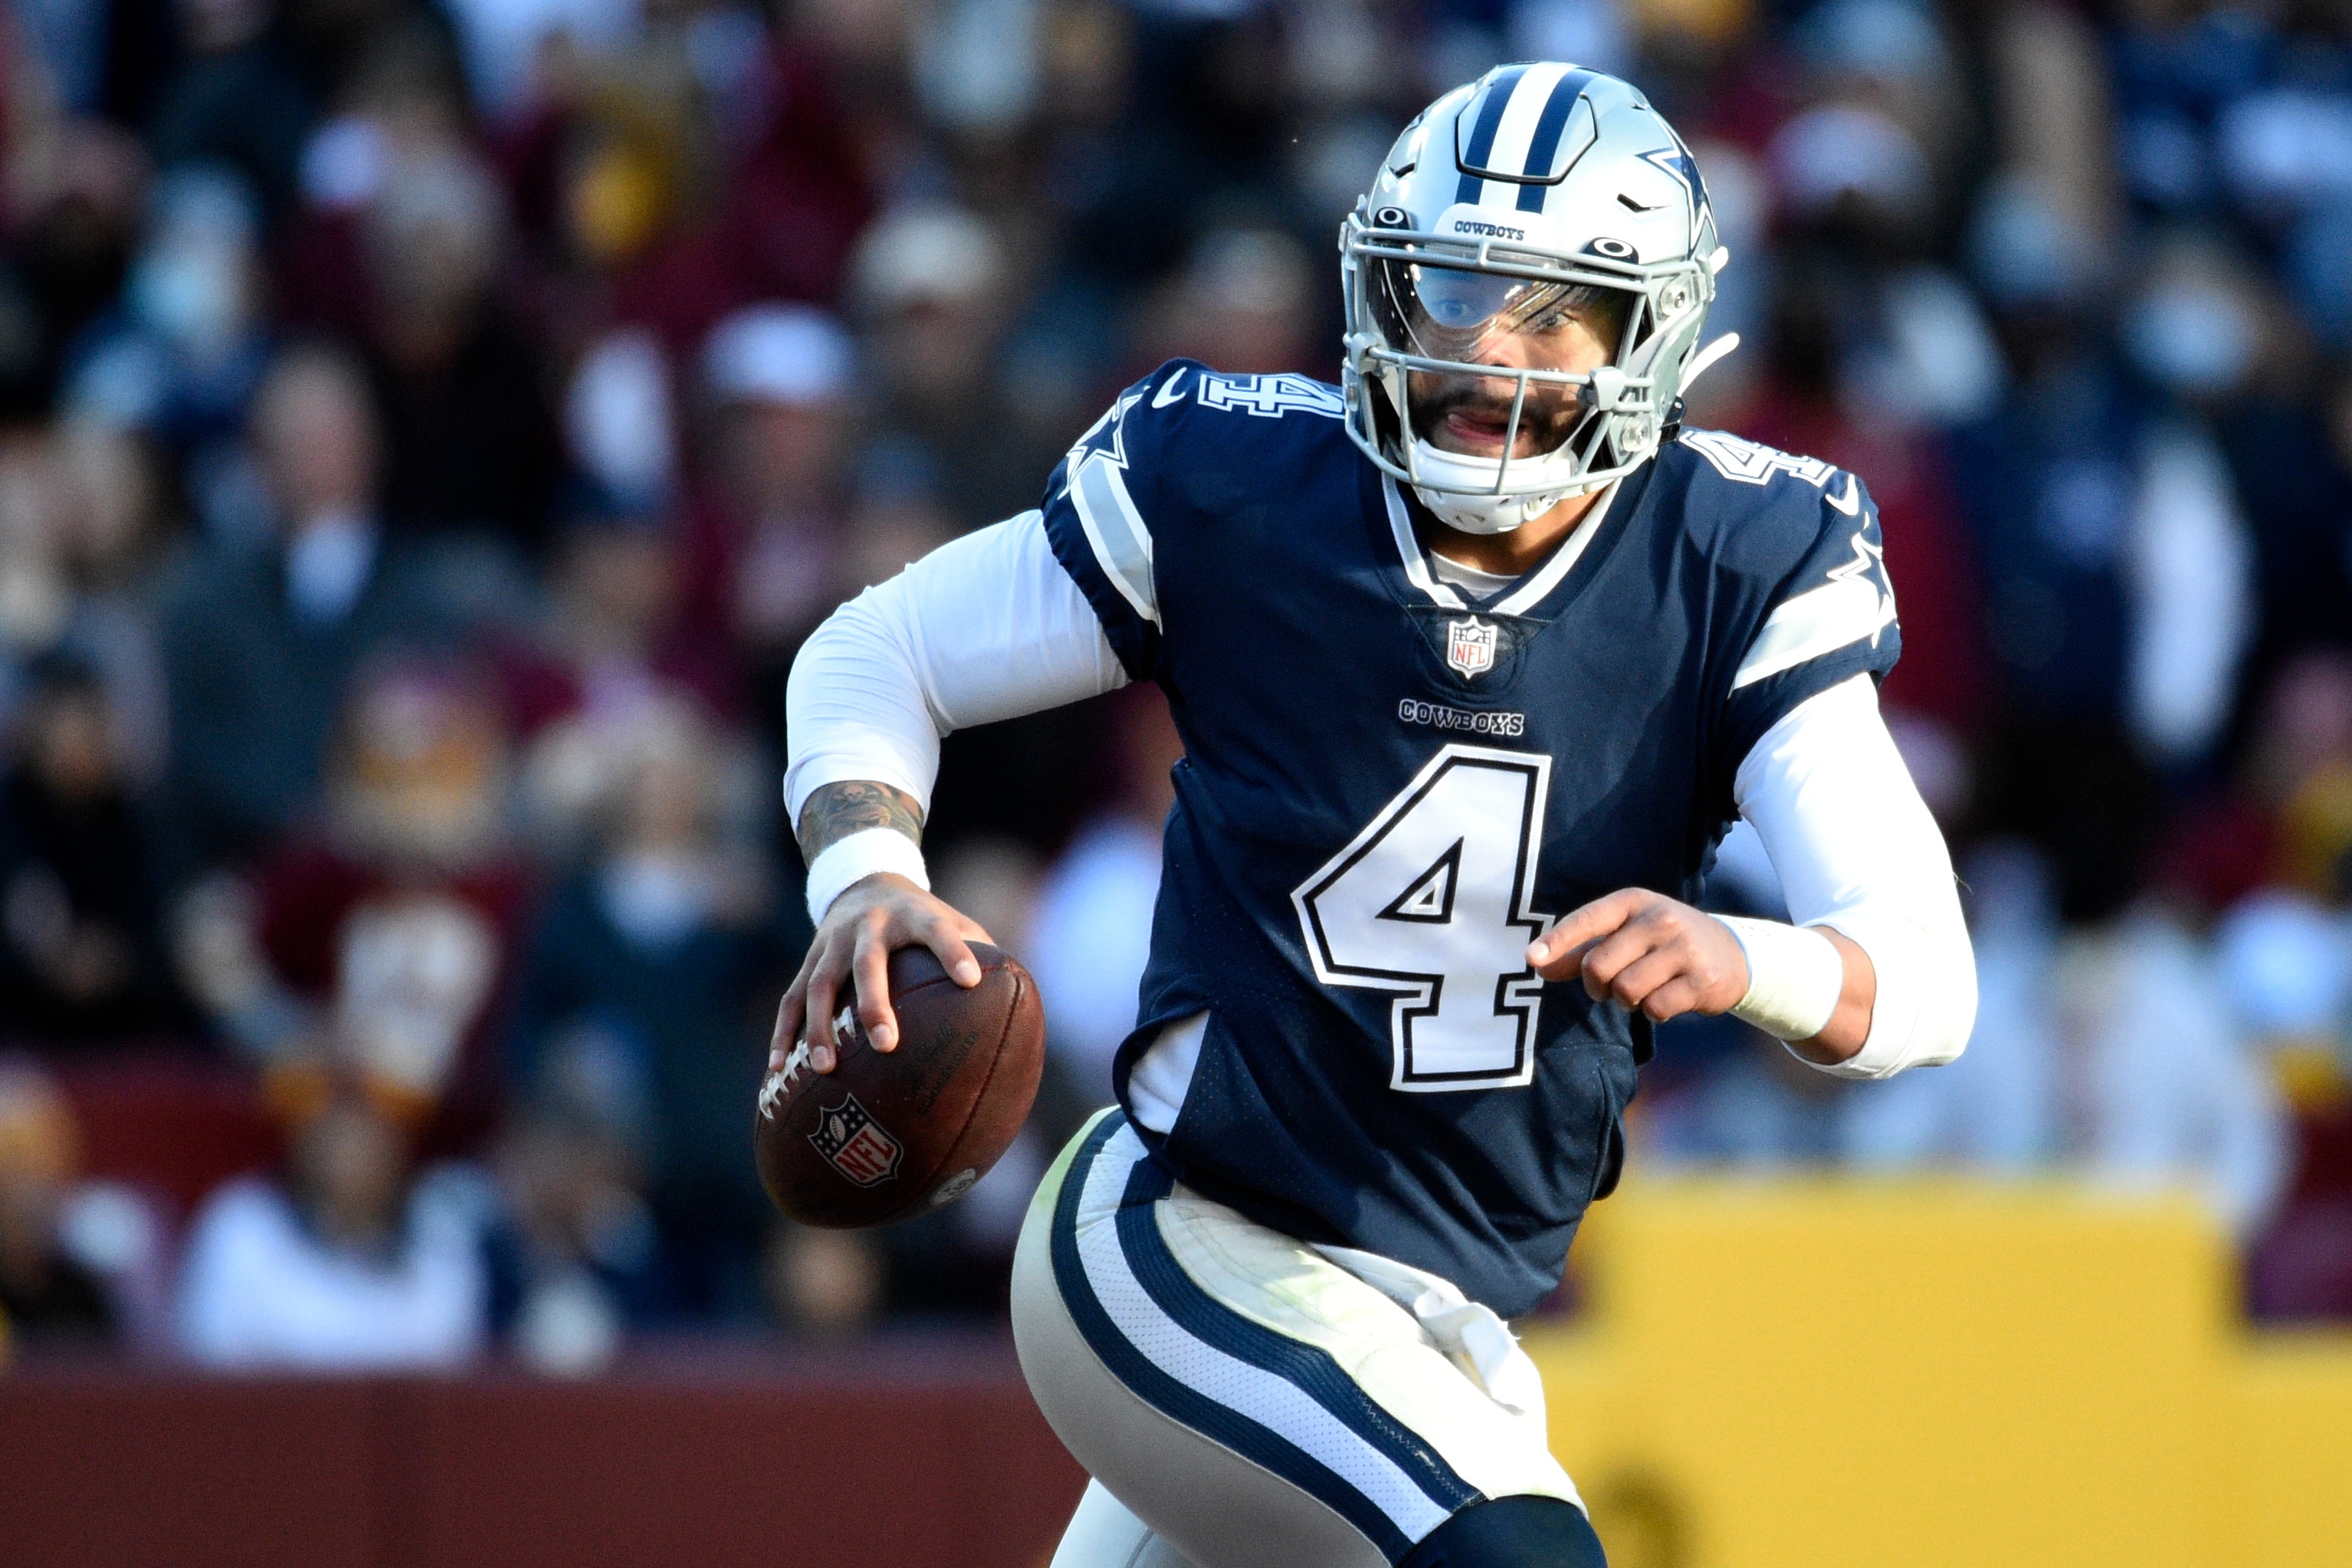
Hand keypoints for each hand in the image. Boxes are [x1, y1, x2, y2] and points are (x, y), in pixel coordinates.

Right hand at [770, 874, 991, 1074]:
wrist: (864, 882)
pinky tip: (779, 1070)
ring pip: (820, 985)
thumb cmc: (923, 918)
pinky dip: (784, 1034)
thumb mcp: (955, 921)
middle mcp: (868, 927)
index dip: (954, 952)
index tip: (970, 981)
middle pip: (867, 963)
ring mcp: (832, 944)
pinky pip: (791, 1000)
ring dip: (819, 1026)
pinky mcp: (808, 961)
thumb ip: (983, 953)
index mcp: (914, 916)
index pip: (937, 931)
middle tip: (886, 1043)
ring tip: (825, 1068)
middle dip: (874, 1003)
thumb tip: (1022, 1002)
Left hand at [1527, 889, 1748, 1023]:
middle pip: (1598, 966)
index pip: (1588, 919)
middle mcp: (1660, 918)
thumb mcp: (1624, 935)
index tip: (1532, 960)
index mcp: (1634, 902)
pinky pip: (1655, 1009)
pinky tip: (1667, 999)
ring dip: (1626, 1001)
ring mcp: (1684, 948)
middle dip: (1596, 987)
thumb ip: (1580, 951)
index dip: (1558, 941)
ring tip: (1643, 990)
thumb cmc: (1662, 943)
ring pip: (1625, 990)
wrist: (1731, 954)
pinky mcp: (1702, 979)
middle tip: (1610, 988)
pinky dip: (1653, 1012)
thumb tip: (1537, 965)